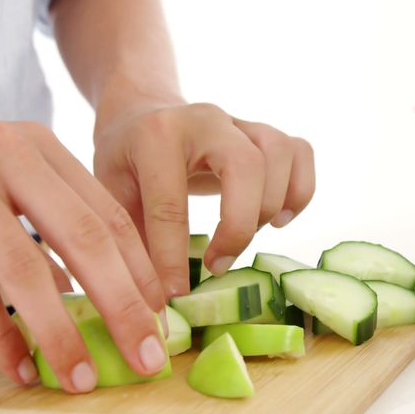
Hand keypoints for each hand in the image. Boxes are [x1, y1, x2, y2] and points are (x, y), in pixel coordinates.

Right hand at [0, 118, 168, 390]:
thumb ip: (38, 225)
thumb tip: (87, 292)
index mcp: (33, 145)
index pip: (106, 213)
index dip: (140, 270)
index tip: (162, 320)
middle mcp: (3, 150)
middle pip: (84, 236)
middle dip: (123, 304)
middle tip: (148, 356)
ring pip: (27, 266)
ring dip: (60, 331)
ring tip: (80, 378)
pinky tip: (16, 366)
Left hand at [93, 102, 314, 297]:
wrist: (142, 111)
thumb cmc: (125, 159)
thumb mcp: (112, 194)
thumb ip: (132, 239)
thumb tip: (151, 302)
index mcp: (157, 136)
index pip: (171, 204)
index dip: (172, 257)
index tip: (174, 295)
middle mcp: (205, 120)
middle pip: (247, 165)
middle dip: (238, 225)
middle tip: (217, 264)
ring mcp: (240, 121)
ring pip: (280, 154)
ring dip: (271, 206)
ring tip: (246, 236)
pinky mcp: (264, 131)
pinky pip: (302, 153)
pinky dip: (300, 191)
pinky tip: (278, 218)